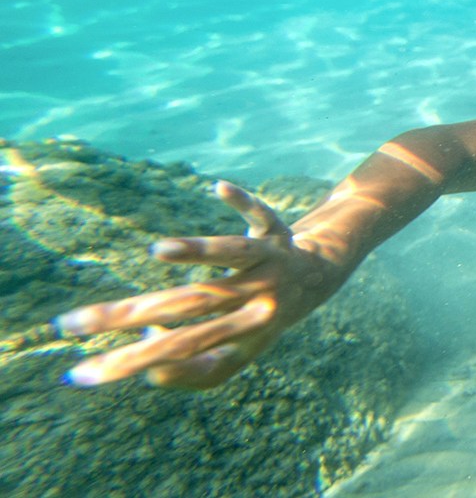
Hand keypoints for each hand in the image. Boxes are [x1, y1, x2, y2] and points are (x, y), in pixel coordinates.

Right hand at [53, 181, 349, 389]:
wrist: (319, 280)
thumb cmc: (259, 320)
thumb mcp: (233, 356)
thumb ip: (193, 368)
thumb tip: (150, 352)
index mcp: (241, 335)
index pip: (182, 353)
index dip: (135, 361)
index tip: (84, 368)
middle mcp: (255, 299)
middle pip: (192, 304)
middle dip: (133, 314)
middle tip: (75, 319)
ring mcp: (268, 265)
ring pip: (234, 255)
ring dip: (198, 251)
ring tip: (159, 250)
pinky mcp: (278, 233)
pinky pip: (262, 216)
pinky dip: (244, 201)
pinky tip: (218, 188)